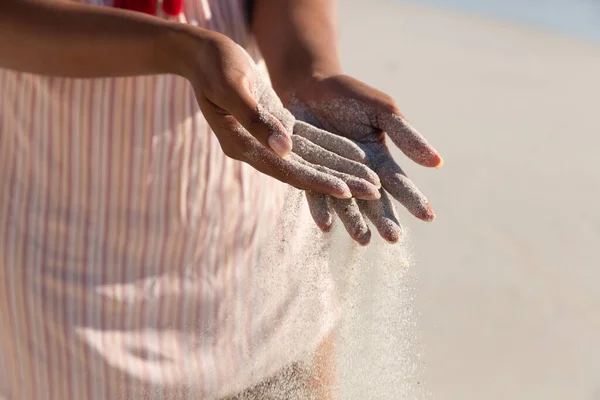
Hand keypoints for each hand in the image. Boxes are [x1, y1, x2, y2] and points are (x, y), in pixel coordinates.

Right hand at [174, 30, 379, 198]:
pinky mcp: (273, 128)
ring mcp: (263, 140)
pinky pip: (305, 144)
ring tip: (369, 182)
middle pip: (302, 172)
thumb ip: (256, 120)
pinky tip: (351, 159)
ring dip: (338, 171)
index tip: (346, 192)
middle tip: (372, 194)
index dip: (316, 181)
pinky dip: (328, 151)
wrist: (201, 53)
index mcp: (241, 144)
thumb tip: (284, 151)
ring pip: (308, 161)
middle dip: (337, 182)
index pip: (286, 170)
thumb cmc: (215, 64)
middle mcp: (254, 149)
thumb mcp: (232, 87)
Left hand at [286, 75, 442, 243]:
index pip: (400, 184)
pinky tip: (326, 225)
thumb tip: (437, 163)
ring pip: (346, 204)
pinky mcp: (307, 173)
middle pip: (373, 202)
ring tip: (362, 240)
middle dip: (383, 220)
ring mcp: (332, 176)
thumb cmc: (350, 95)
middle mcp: (357, 175)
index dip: (414, 199)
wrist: (309, 85)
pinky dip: (321, 208)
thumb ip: (406, 137)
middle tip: (392, 238)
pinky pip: (314, 192)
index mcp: (379, 161)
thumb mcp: (383, 111)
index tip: (429, 216)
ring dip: (354, 222)